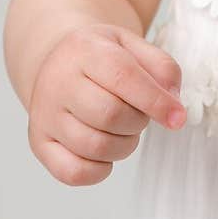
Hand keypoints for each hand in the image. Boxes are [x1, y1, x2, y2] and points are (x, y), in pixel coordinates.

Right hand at [28, 21, 185, 186]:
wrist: (59, 61)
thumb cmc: (102, 57)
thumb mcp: (133, 46)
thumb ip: (162, 68)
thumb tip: (173, 102)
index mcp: (85, 50)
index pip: (123, 77)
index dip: (156, 101)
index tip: (178, 118)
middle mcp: (58, 82)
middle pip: (109, 115)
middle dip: (138, 122)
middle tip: (140, 114)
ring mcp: (44, 115)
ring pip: (94, 147)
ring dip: (124, 146)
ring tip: (124, 130)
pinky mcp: (39, 143)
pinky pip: (73, 173)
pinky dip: (100, 170)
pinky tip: (106, 153)